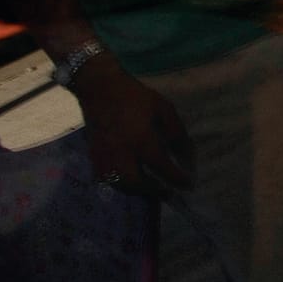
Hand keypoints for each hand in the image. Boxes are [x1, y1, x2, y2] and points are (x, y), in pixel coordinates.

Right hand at [72, 58, 193, 194]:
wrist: (99, 88)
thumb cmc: (135, 97)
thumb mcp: (163, 109)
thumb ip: (176, 133)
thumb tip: (187, 155)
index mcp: (141, 139)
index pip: (161, 167)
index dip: (176, 178)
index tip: (188, 185)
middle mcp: (121, 152)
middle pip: (137, 183)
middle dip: (154, 192)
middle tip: (168, 193)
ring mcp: (105, 156)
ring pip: (120, 184)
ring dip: (137, 190)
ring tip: (152, 188)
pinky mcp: (93, 155)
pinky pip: (108, 179)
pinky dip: (122, 184)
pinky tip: (132, 180)